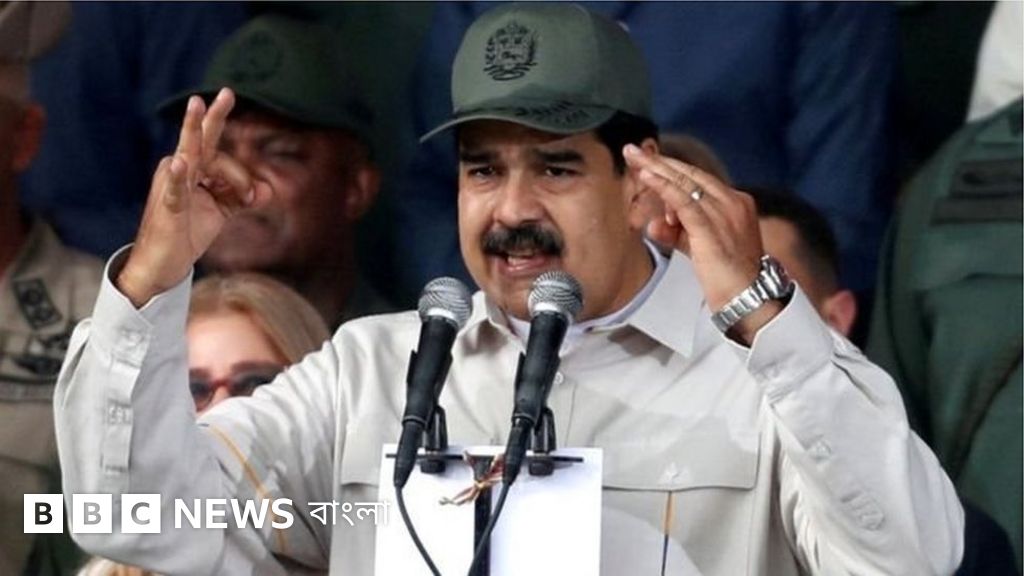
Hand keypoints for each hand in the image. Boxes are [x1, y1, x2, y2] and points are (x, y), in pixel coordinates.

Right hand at [116, 88, 271, 306]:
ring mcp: (171, 185)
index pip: (221, 156)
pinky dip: (177, 177)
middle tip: (227, 92)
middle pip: (200, 140)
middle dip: (212, 116)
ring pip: (193, 158)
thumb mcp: (221, 211)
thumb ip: (244, 197)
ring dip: (213, 154)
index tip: (253, 197)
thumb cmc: (188, 230)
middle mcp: (180, 169)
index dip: (241, 175)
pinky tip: (179, 163)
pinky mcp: (168, 205)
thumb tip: (269, 190)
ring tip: (200, 109)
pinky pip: (173, 188)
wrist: (164, 262)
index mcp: (194, 169)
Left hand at [623, 143, 780, 342]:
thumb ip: (677, 232)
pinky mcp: (711, 227)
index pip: (698, 179)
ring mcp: (724, 212)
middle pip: (690, 175)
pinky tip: (646, 177)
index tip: (648, 160)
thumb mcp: (699, 247)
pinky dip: (663, 186)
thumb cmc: (726, 276)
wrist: (747, 298)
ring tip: (634, 159)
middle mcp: (732, 202)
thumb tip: (654, 226)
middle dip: (659, 162)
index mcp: (736, 202)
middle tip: (633, 150)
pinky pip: (683, 200)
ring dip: (656, 170)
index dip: (671, 168)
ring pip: (684, 183)